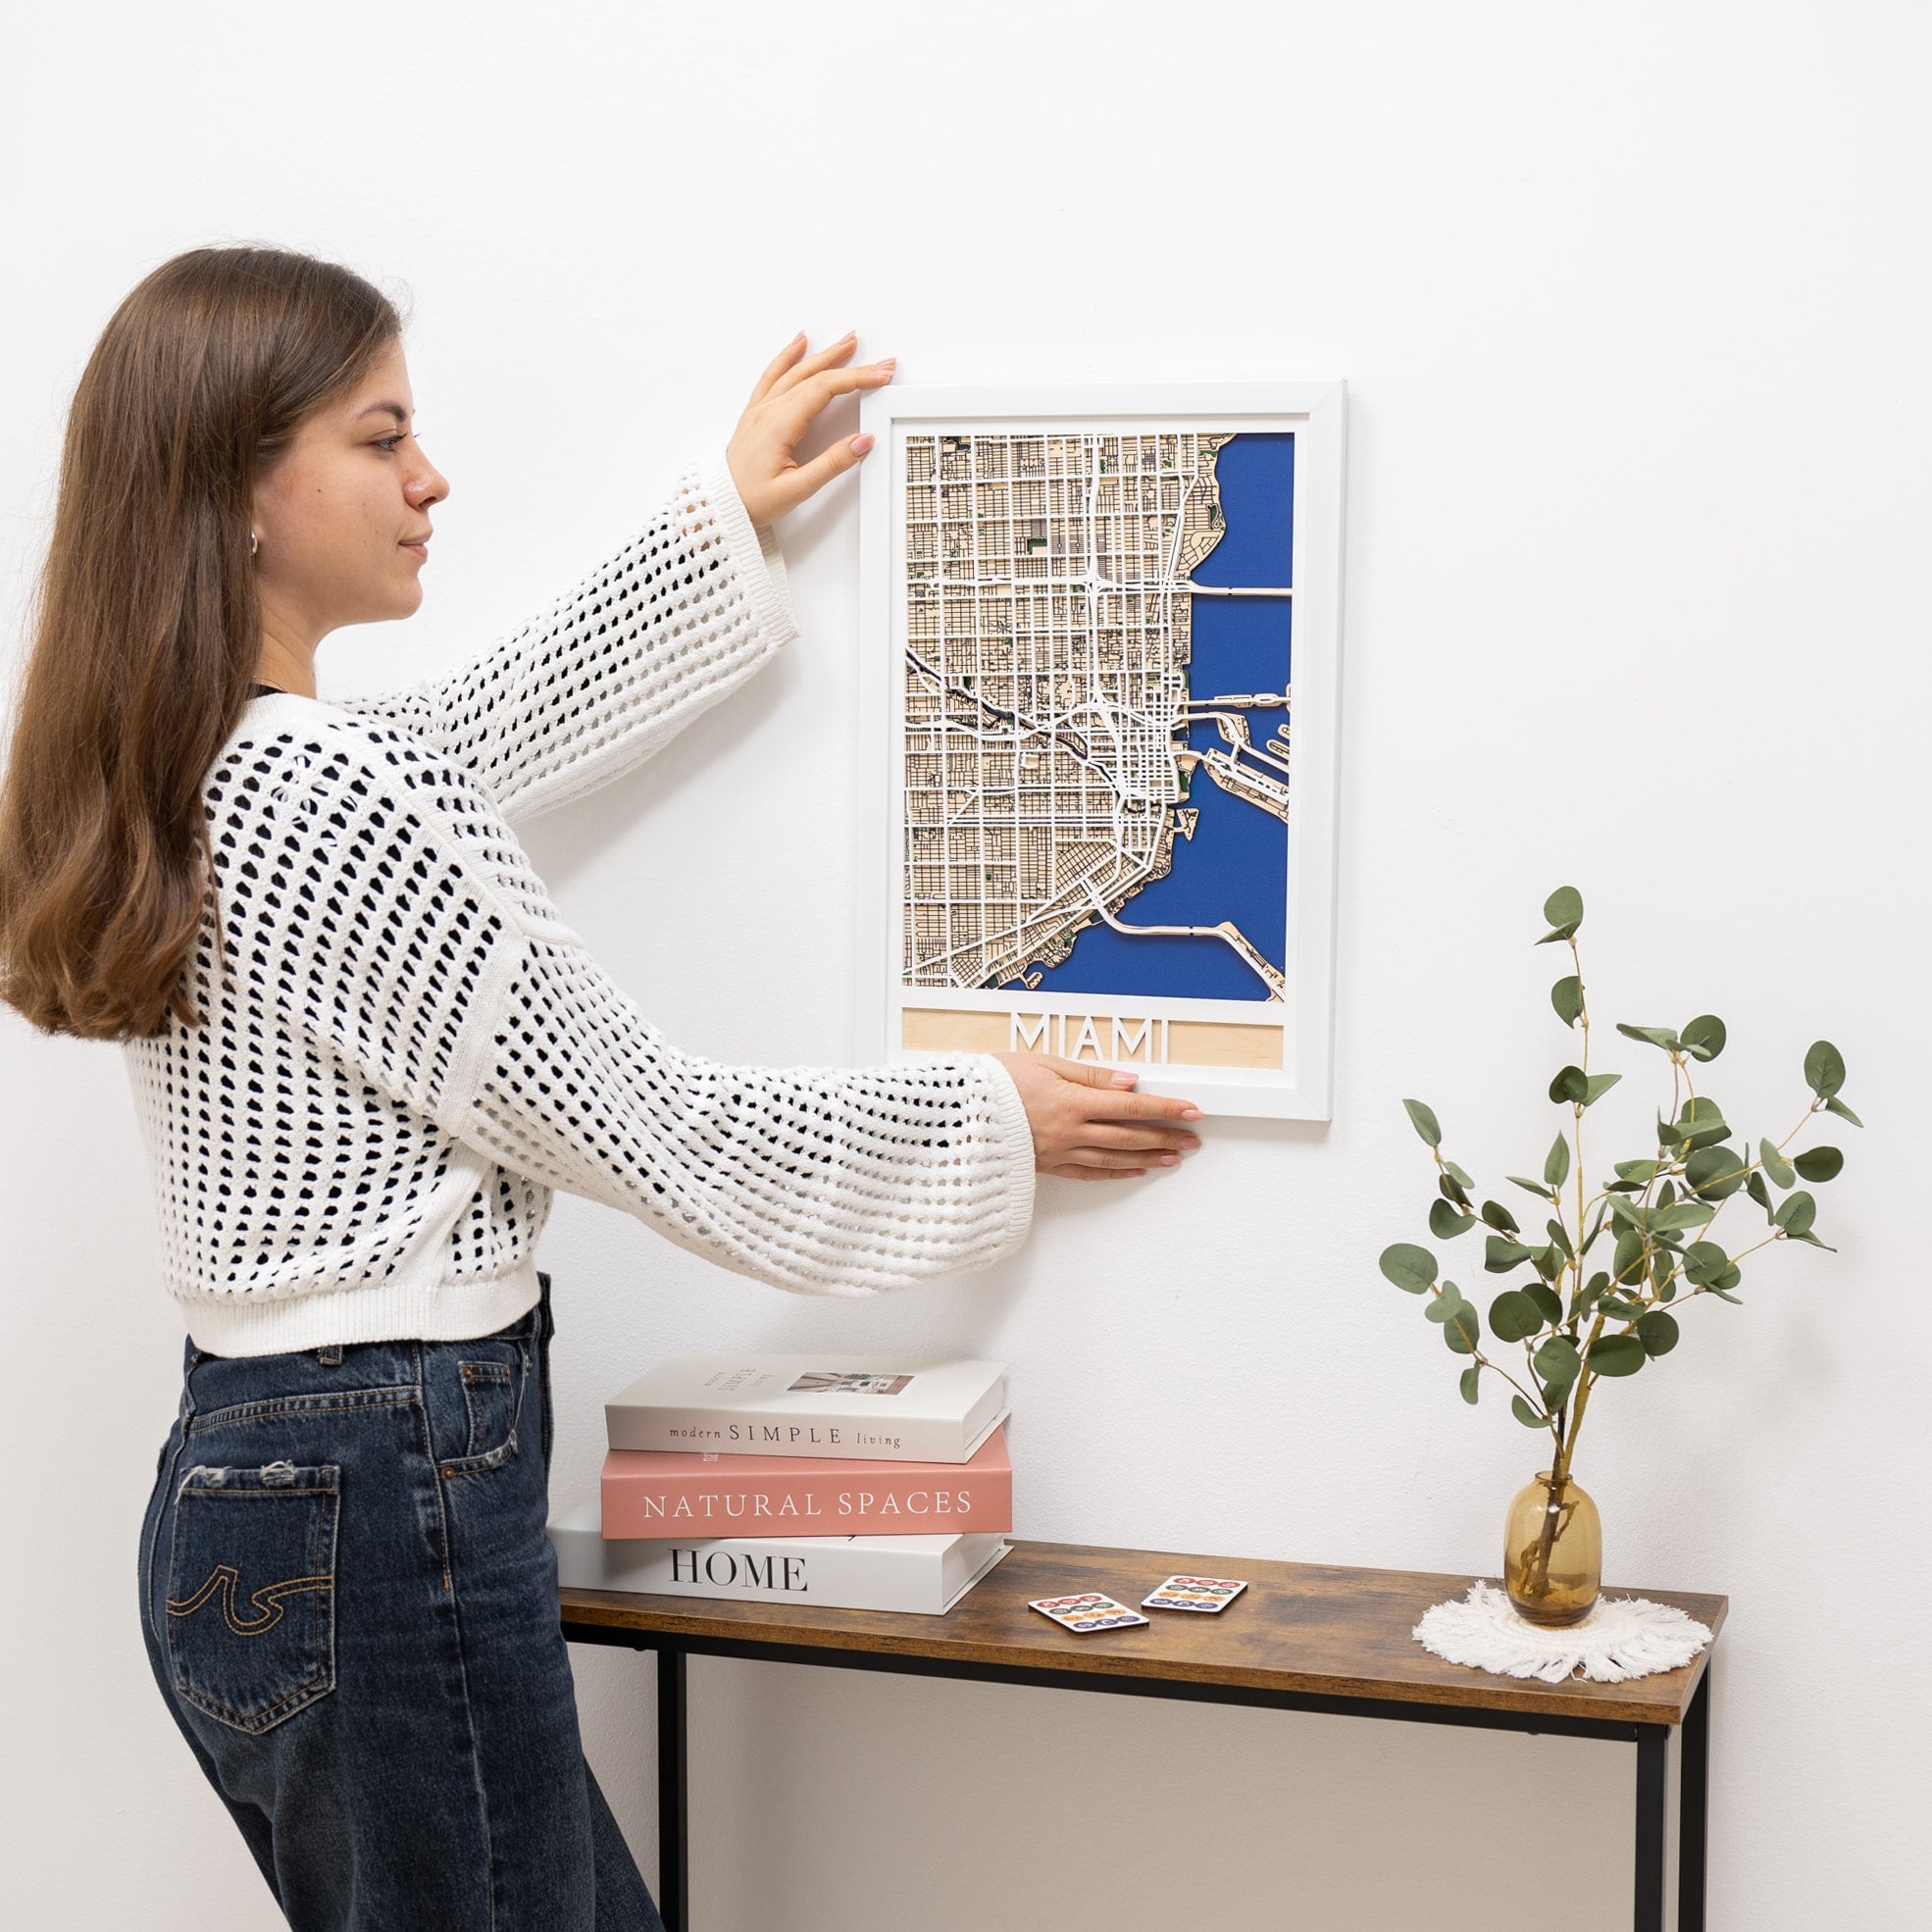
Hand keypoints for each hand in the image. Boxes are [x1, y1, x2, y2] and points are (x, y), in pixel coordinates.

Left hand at [725, 330, 895, 530]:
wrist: (721, 503)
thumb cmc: (752, 500)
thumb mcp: (797, 489)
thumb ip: (832, 464)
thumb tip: (862, 442)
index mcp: (779, 424)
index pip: (824, 389)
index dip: (856, 379)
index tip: (880, 376)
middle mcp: (768, 410)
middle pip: (815, 376)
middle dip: (850, 365)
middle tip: (878, 361)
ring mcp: (760, 408)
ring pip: (796, 371)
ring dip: (824, 354)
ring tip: (847, 342)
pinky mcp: (756, 413)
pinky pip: (772, 375)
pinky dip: (788, 355)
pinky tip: (799, 343)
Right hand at [991, 1053, 1204, 1180]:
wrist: (955, 1114)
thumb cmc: (994, 1082)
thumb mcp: (1042, 1063)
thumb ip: (1088, 1074)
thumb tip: (1128, 1082)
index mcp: (1071, 1101)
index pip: (1131, 1106)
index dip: (1165, 1109)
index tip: (1191, 1110)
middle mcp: (1070, 1131)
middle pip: (1129, 1136)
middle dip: (1165, 1137)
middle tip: (1192, 1139)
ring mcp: (1059, 1152)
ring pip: (1114, 1158)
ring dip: (1148, 1158)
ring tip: (1173, 1158)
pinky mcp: (1046, 1165)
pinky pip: (1088, 1173)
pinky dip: (1116, 1173)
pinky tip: (1134, 1171)